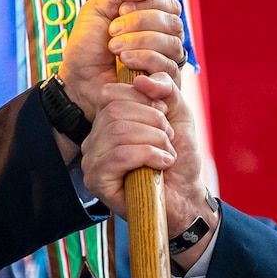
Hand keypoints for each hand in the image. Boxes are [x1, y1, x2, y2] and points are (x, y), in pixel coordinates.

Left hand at [59, 0, 184, 119]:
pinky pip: (167, 66)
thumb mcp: (97, 8)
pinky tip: (125, 62)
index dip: (148, 3)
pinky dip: (144, 59)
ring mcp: (166, 62)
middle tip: (112, 31)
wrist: (77, 79)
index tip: (120, 10)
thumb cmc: (87, 46)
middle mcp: (164, 39)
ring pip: (171, 43)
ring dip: (139, 41)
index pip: (169, 4)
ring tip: (114, 48)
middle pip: (173, 23)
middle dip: (140, 23)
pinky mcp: (164, 84)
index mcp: (153, 19)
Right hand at [82, 82, 211, 248]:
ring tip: (167, 153)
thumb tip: (143, 80)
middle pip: (115, 110)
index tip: (164, 115)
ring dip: (154, 139)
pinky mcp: (97, 180)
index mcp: (108, 119)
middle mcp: (94, 138)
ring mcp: (92, 160)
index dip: (142, 98)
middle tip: (168, 138)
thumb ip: (166, 88)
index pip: (111, 93)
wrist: (185, 197)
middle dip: (152, 120)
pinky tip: (162, 164)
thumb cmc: (178, 158)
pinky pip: (119, 155)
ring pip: (118, 131)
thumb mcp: (177, 114)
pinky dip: (149, 155)